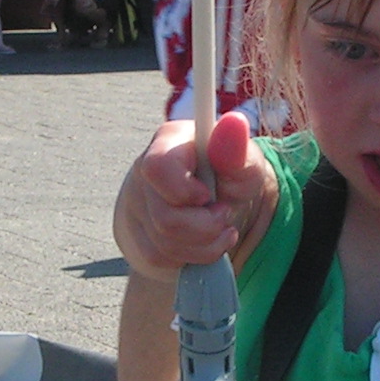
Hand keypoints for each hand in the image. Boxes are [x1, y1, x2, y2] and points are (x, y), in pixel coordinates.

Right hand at [113, 110, 269, 277]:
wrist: (217, 206)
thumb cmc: (231, 179)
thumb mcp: (244, 166)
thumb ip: (237, 151)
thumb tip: (234, 123)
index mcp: (169, 143)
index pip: (158, 168)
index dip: (185, 191)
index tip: (208, 196)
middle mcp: (143, 170)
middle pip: (166, 218)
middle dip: (206, 226)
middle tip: (223, 214)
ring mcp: (136, 204)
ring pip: (164, 243)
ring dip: (204, 244)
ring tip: (219, 228)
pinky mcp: (135, 234)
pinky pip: (160, 257)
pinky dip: (191, 255)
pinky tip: (201, 239)